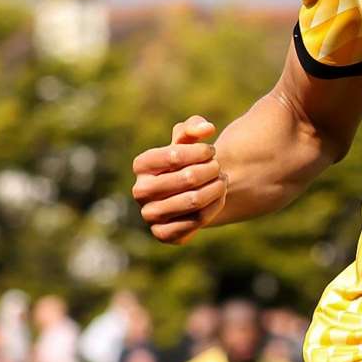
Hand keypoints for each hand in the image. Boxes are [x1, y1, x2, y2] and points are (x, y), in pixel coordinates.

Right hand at [131, 116, 225, 244]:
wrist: (192, 191)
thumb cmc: (188, 160)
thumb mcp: (189, 140)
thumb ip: (195, 126)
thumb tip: (207, 128)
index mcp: (141, 164)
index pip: (175, 155)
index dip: (202, 152)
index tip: (211, 151)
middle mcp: (140, 191)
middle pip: (188, 178)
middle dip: (212, 170)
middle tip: (218, 168)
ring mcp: (149, 215)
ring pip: (194, 201)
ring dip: (217, 188)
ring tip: (222, 181)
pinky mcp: (162, 234)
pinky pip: (195, 222)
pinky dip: (214, 208)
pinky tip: (218, 198)